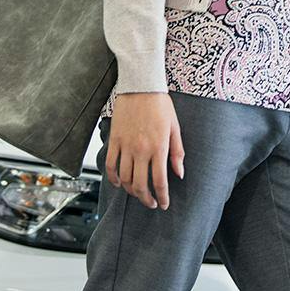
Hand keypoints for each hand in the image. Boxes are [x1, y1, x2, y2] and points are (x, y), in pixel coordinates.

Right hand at [104, 92, 183, 209]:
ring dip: (131, 191)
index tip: (164, 204)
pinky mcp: (114, 140)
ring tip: (137, 194)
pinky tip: (119, 183)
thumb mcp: (175, 128)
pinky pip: (110, 165)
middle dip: (146, 199)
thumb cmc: (160, 104)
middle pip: (140, 185)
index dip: (162, 197)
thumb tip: (179, 173)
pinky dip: (113, 178)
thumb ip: (177, 152)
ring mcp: (125, 146)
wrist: (140, 86)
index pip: (160, 181)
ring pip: (124, 178)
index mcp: (158, 148)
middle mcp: (141, 150)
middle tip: (151, 204)